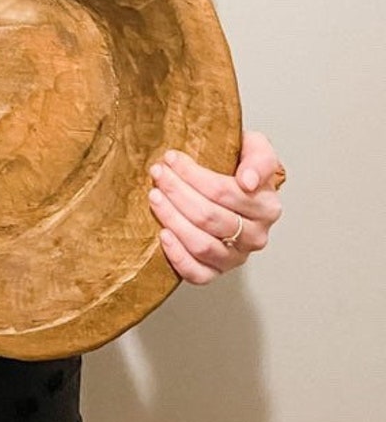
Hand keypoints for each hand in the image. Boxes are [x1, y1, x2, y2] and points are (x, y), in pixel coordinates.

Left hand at [148, 130, 283, 284]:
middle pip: (208, 217)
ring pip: (201, 244)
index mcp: (267, 207)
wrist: (235, 185)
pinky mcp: (217, 271)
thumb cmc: (240, 165)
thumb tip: (248, 181)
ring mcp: (236, 256)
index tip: (171, 158)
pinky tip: (163, 235)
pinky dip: (178, 256)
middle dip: (176, 192)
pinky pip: (198, 274)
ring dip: (172, 218)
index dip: (193, 175)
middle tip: (158, 172)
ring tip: (154, 196)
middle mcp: (255, 236)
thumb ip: (260, 158)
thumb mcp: (256, 147)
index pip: (224, 192)